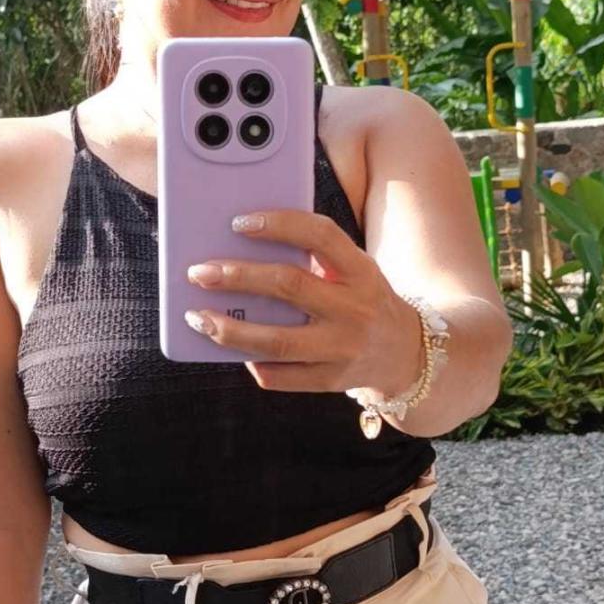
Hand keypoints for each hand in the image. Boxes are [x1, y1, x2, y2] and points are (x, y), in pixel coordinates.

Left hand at [185, 209, 423, 395]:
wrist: (406, 354)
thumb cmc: (363, 300)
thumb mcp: (354, 271)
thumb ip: (313, 259)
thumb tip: (241, 249)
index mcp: (360, 271)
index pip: (320, 236)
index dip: (278, 225)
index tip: (238, 223)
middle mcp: (354, 308)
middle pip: (288, 286)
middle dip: (237, 277)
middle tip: (199, 273)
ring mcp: (343, 348)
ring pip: (277, 340)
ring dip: (229, 330)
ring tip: (197, 318)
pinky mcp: (330, 380)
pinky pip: (279, 375)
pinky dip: (251, 362)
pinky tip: (233, 351)